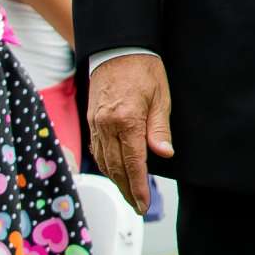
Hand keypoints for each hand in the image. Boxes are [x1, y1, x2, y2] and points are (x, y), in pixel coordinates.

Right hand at [88, 54, 173, 213]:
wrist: (118, 48)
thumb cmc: (144, 69)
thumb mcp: (161, 98)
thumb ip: (159, 129)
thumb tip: (164, 155)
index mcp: (127, 120)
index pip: (133, 163)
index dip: (138, 186)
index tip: (143, 203)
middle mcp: (106, 125)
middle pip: (116, 167)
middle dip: (126, 189)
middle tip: (137, 206)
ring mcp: (95, 123)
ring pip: (104, 161)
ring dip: (115, 180)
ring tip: (128, 193)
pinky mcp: (91, 120)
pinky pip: (97, 149)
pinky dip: (105, 164)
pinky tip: (114, 171)